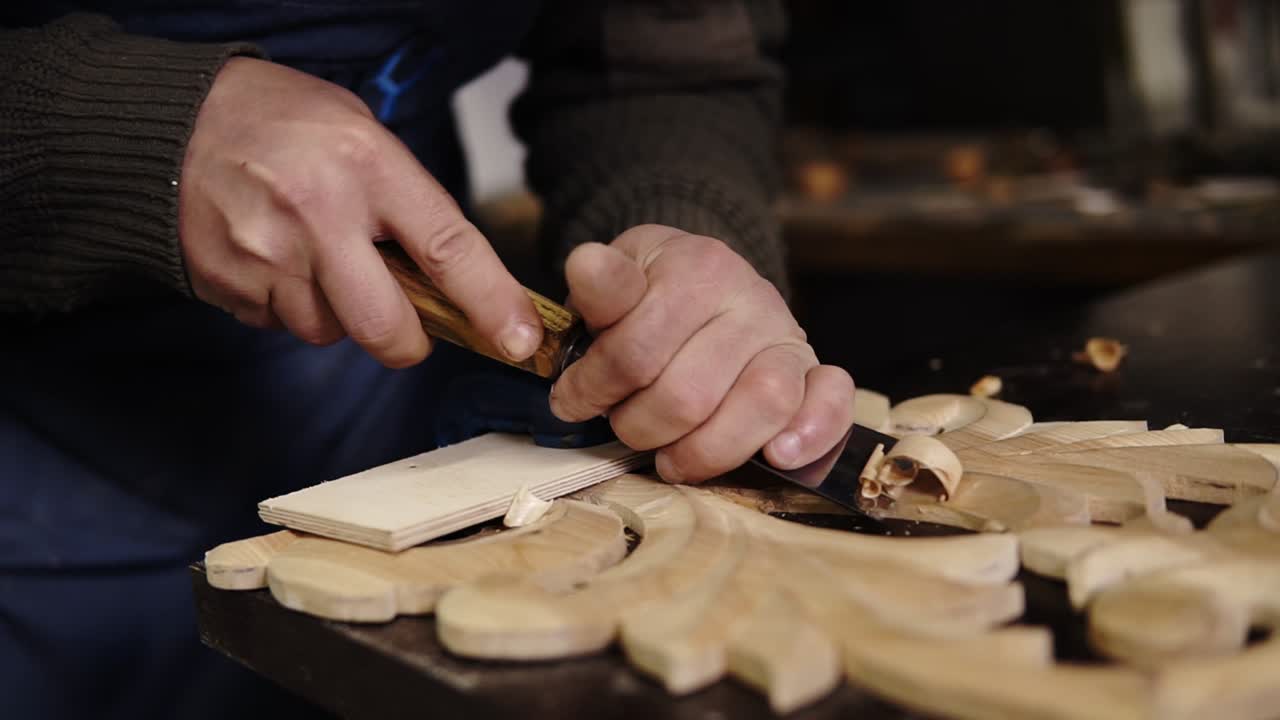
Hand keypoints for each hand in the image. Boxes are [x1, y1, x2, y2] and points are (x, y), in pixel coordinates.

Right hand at [178, 58, 540, 366]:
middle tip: (408, 327)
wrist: (171, 122)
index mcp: (366, 166)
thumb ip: (409, 203)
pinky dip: (290, 306)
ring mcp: (266, 256)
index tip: (520, 340)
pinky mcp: (228, 285)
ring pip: (330, 332)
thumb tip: (457, 277)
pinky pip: (281, 324)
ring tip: (317, 259)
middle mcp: (317, 215)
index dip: (492, 304)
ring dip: (338, 315)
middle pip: (386, 325)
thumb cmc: (281, 124)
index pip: (448, 249)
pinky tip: (277, 261)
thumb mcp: (363, 134)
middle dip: (407, 341)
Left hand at [550, 225, 855, 482]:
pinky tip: (778, 457)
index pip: (636, 348)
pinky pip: (831, 401)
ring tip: (670, 459)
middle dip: (640, 426)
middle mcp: (750, 297)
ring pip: (759, 406)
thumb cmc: (653, 292)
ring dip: (704, 451)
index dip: (593, 387)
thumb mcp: (620, 275)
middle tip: (621, 426)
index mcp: (696, 267)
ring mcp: (786, 335)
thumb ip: (602, 286)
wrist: (707, 279)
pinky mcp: (814, 369)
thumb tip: (586, 265)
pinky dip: (811, 433)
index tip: (571, 400)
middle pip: (689, 394)